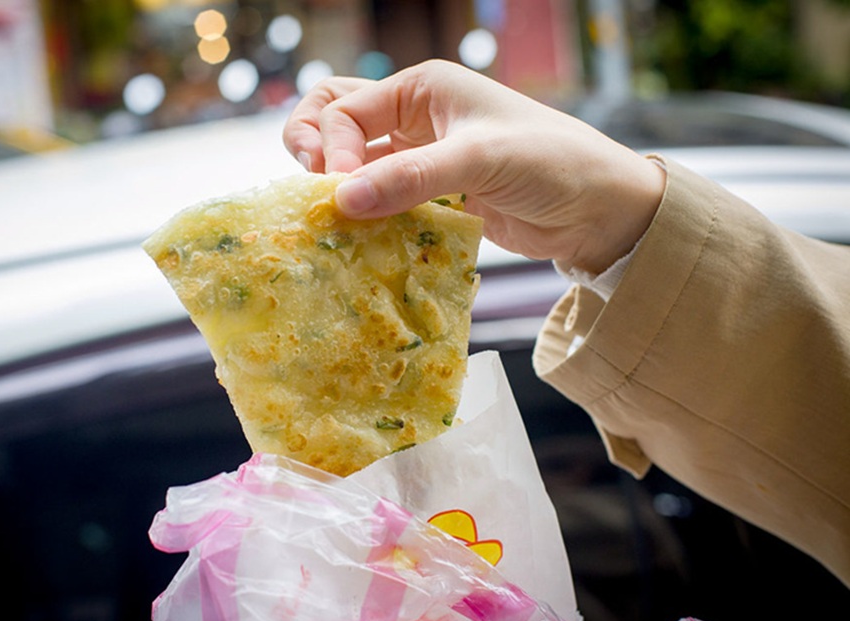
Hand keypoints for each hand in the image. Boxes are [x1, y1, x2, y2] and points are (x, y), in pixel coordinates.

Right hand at [283, 60, 664, 272]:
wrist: (600, 211)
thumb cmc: (551, 162)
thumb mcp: (479, 160)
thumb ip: (410, 178)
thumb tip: (340, 200)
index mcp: (423, 88)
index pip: (345, 109)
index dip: (331, 149)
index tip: (338, 191)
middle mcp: (414, 118)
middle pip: (336, 124)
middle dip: (314, 151)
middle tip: (313, 190)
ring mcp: (421, 159)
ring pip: (356, 168)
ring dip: (339, 191)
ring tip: (332, 222)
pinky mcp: (431, 197)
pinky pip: (381, 203)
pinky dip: (365, 218)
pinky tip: (360, 240)